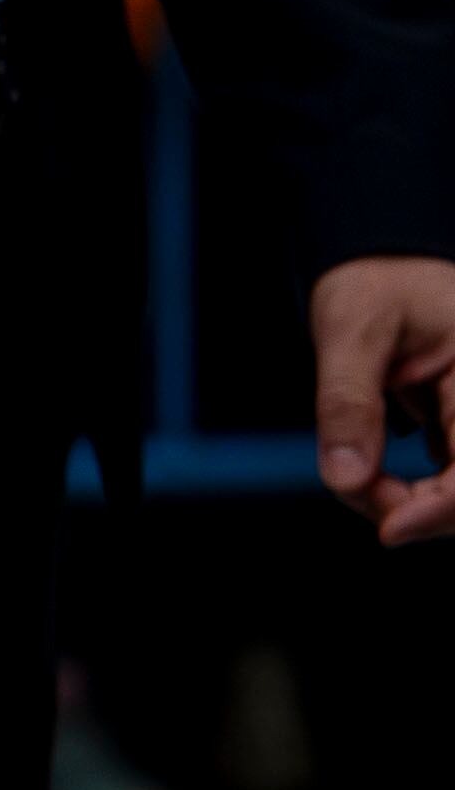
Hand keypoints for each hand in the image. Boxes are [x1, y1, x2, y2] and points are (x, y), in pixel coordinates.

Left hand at [313, 255, 454, 543]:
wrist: (382, 259)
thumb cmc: (371, 282)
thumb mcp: (350, 328)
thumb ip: (348, 401)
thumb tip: (345, 479)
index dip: (442, 509)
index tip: (388, 530)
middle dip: (419, 510)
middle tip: (353, 490)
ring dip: (416, 504)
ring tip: (358, 476)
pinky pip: (453, 479)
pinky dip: (415, 491)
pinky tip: (374, 470)